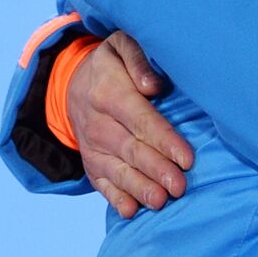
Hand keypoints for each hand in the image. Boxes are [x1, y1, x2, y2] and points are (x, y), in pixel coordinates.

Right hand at [67, 31, 194, 218]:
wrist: (70, 84)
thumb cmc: (111, 64)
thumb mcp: (121, 45)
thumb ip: (138, 59)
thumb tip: (153, 85)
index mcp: (109, 93)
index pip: (141, 120)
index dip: (164, 140)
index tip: (186, 158)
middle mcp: (98, 123)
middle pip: (132, 149)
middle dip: (157, 170)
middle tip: (179, 186)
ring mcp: (92, 146)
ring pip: (118, 170)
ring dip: (139, 188)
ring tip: (160, 202)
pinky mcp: (90, 163)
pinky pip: (101, 183)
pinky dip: (115, 198)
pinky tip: (130, 211)